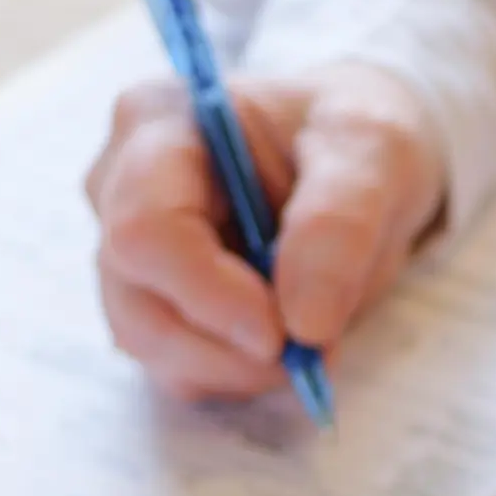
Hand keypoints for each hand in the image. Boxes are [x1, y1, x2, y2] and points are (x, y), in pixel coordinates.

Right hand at [88, 60, 449, 405]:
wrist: (357, 160)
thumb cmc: (356, 136)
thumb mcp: (375, 150)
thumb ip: (340, 223)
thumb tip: (304, 323)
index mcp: (158, 123)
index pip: (145, 228)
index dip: (207, 294)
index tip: (282, 334)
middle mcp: (120, 185)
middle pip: (135, 298)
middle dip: (226, 346)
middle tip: (309, 354)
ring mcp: (128, 248)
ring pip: (149, 342)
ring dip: (236, 367)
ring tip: (310, 344)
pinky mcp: (153, 299)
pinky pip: (174, 363)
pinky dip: (235, 372)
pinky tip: (284, 343)